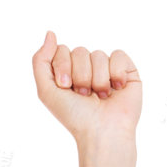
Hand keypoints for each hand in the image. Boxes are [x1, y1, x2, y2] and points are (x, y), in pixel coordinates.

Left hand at [31, 30, 140, 148]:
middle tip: (85, 96)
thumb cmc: (75, 117)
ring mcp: (107, 69)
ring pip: (98, 54)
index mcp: (68, 73)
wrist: (102, 132)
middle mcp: (87, 69)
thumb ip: (40, 61)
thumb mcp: (46, 91)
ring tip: (100, 97)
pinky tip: (116, 89)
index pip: (62, 50)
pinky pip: (118, 55)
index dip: (63, 67)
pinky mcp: (126, 70)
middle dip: (80, 75)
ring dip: (97, 79)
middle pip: (79, 51)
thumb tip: (50, 34)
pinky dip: (115, 73)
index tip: (66, 87)